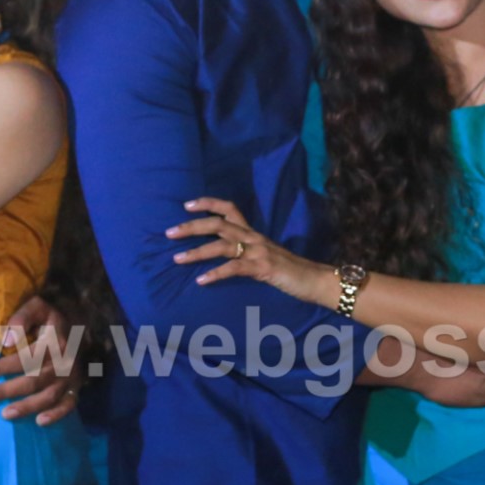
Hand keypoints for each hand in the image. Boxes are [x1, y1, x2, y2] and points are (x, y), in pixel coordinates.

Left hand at [0, 293, 82, 425]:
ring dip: (28, 407)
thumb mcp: (38, 307)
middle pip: (33, 380)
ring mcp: (71, 377)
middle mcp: (63, 363)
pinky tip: (39, 422)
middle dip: (6, 391)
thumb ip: (22, 318)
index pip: (24, 358)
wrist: (82, 325)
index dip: (1, 367)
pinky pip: (69, 405)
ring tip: (5, 415)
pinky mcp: (76, 387)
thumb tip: (6, 341)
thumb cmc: (50, 318)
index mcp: (53, 343)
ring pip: (49, 396)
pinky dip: (56, 415)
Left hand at [166, 197, 329, 304]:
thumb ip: (246, 253)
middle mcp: (254, 237)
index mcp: (253, 233)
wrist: (315, 280)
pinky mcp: (262, 268)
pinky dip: (215, 274)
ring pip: (221, 245)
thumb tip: (224, 256)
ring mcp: (258, 252)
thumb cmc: (290, 271)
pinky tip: (201, 281)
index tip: (187, 205)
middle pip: (218, 224)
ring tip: (177, 259)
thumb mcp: (265, 257)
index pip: (229, 208)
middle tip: (169, 232)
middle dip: (191, 226)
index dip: (207, 204)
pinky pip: (234, 268)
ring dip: (196, 251)